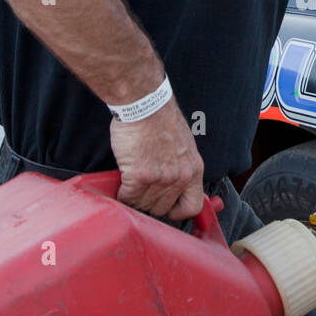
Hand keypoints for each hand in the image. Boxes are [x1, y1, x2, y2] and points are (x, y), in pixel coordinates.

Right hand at [109, 97, 205, 220]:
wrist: (145, 104)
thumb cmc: (159, 119)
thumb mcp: (183, 145)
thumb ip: (180, 166)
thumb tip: (171, 182)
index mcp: (193, 169)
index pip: (192, 207)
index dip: (176, 211)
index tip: (166, 207)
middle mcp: (180, 177)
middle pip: (162, 209)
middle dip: (149, 204)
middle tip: (140, 192)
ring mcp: (161, 178)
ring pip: (144, 205)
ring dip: (134, 199)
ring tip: (130, 187)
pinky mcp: (140, 176)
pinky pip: (128, 198)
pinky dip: (122, 195)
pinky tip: (121, 185)